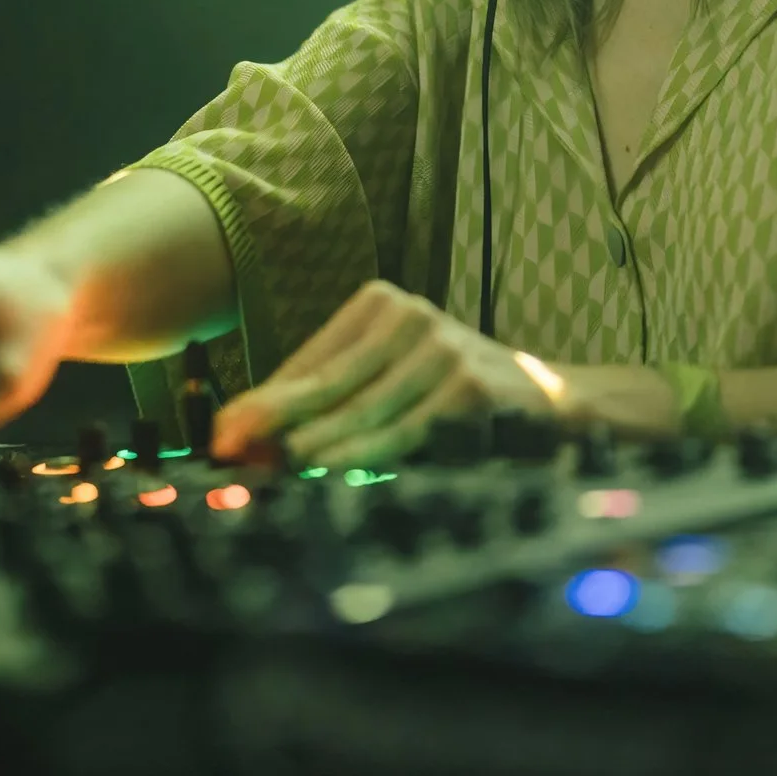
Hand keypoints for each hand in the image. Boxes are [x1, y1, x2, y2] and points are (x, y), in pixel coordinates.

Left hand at [211, 280, 559, 467]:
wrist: (553, 401)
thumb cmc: (456, 393)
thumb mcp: (393, 377)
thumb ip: (334, 399)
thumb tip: (254, 434)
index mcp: (383, 304)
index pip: (311, 359)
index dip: (264, 399)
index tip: (223, 433)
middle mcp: (410, 316)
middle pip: (329, 382)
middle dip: (273, 422)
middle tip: (230, 451)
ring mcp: (441, 348)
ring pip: (361, 410)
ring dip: (312, 445)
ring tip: (273, 467)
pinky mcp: (468, 386)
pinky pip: (402, 431)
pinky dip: (363, 456)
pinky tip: (331, 470)